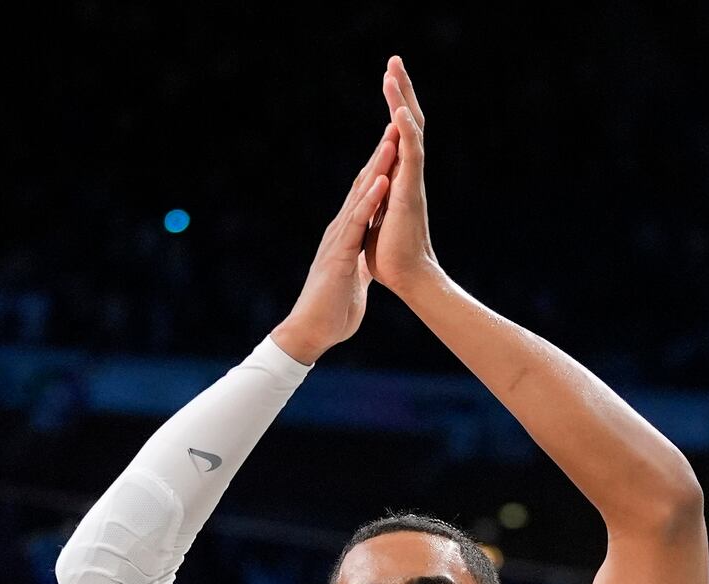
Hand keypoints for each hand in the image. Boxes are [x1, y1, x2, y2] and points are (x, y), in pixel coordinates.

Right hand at [271, 123, 397, 363]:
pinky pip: (358, 222)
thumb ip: (357, 264)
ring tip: (392, 139)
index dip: (380, 170)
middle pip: (362, 186)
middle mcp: (341, 230)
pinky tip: (383, 181)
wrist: (312, 332)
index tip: (396, 146)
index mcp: (347, 236)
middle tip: (394, 125)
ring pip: (360, 196)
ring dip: (377, 167)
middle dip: (379, 157)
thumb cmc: (332, 310)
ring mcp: (339, 240)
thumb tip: (366, 259)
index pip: (365, 197)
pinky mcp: (340, 253)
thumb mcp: (353, 280)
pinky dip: (371, 201)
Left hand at [369, 55, 441, 296]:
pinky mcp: (411, 192)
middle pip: (407, 123)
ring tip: (394, 71)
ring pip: (410, 131)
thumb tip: (369, 193)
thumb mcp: (375, 218)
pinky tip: (398, 111)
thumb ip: (374, 199)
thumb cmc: (390, 256)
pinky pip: (411, 155)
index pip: (396, 135)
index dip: (393, 107)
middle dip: (400, 91)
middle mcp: (408, 173)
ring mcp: (411, 180)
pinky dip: (405, 132)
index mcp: (399, 178)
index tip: (389, 80)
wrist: (406, 279)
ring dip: (401, 100)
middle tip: (394, 60)